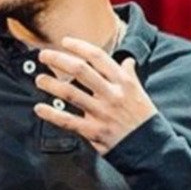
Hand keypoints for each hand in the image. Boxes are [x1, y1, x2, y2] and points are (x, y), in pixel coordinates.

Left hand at [34, 37, 155, 154]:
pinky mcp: (94, 131)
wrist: (151, 147)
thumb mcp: (140, 93)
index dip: (79, 46)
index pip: (98, 57)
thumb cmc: (143, 118)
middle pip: (80, 70)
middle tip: (43, 55)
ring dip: (51, 84)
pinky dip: (51, 114)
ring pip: (71, 93)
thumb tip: (127, 60)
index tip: (64, 41)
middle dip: (59, 60)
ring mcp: (102, 112)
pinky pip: (68, 121)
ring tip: (39, 79)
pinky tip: (39, 108)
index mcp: (123, 82)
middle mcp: (111, 94)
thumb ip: (129, 76)